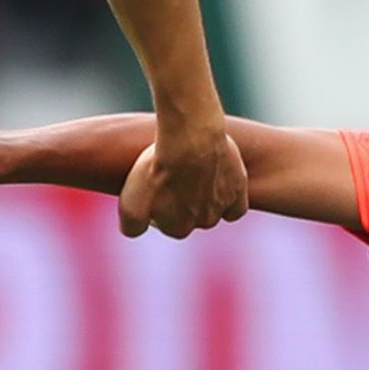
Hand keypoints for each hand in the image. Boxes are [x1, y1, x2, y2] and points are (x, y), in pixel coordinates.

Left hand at [119, 117, 247, 238]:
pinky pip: (236, 206)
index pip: (168, 224)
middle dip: (183, 202)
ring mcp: (222, 207)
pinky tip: (218, 185)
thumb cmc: (158, 166)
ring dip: (204, 197)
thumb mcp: (130, 201)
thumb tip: (136, 232)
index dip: (161, 206)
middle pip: (191, 217)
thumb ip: (131, 225)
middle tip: (175, 177)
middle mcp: (203, 222)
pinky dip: (227, 199)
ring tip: (193, 173)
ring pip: (212, 209)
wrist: (190, 137)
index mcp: (177, 228)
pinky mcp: (238, 190)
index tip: (157, 187)